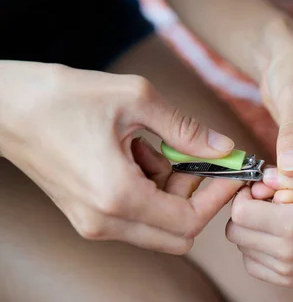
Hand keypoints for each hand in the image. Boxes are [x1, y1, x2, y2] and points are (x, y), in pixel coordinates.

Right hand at [0, 61, 242, 253]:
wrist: (6, 106)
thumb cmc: (65, 97)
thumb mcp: (137, 100)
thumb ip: (186, 129)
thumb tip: (224, 148)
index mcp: (118, 196)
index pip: (189, 221)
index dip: (218, 198)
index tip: (232, 172)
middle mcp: (105, 220)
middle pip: (177, 233)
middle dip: (199, 198)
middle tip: (202, 160)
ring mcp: (93, 222)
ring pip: (158, 224)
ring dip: (173, 190)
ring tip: (156, 145)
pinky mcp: (87, 214)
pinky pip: (137, 214)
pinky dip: (152, 188)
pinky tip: (138, 151)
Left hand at [225, 167, 292, 286]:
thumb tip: (261, 176)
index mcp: (292, 225)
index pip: (240, 212)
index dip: (244, 196)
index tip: (259, 189)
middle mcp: (284, 252)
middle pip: (234, 230)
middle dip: (243, 212)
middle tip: (264, 203)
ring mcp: (283, 270)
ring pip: (240, 247)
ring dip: (250, 229)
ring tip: (274, 219)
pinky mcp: (283, 279)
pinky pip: (250, 263)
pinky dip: (255, 248)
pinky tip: (276, 236)